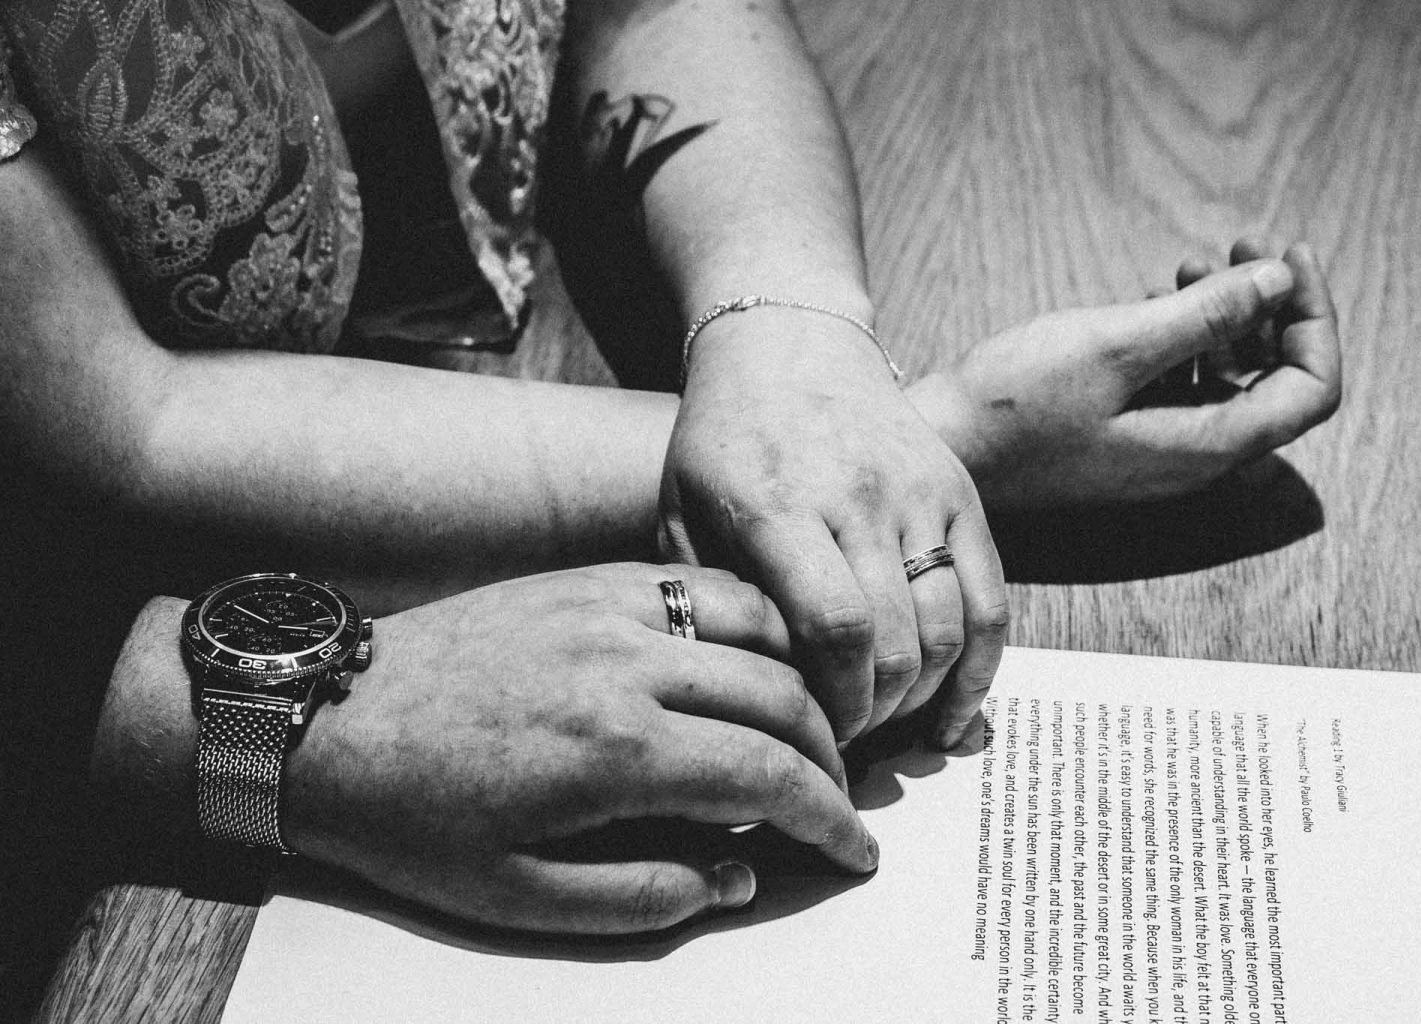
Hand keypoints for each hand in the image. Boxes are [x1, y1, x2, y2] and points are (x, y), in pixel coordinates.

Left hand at [282, 564, 876, 934]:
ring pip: (757, 629)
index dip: (828, 820)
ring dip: (804, 682)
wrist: (330, 721)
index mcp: (616, 751)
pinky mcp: (588, 582)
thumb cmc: (414, 816)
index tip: (854, 851)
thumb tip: (735, 877)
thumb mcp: (518, 896)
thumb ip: (640, 894)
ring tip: (811, 731)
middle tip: (839, 800)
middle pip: (783, 697)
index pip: (768, 777)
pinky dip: (751, 622)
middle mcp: (628, 666)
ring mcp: (610, 611)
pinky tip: (757, 658)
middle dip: (832, 757)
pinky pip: (701, 587)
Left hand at [659, 308, 1008, 748]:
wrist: (790, 342)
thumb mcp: (680, 505)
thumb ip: (702, 591)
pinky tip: (955, 714)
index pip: (831, 629)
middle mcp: (858, 501)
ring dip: (922, 699)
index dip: (832, 702)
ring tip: (887, 725)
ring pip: (948, 629)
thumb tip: (737, 687)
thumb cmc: (724, 435)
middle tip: (846, 742)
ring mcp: (919, 496)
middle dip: (873, 714)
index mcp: (780, 508)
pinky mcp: (961, 495)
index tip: (813, 737)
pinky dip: (982, 669)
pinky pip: (992, 599)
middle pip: (894, 643)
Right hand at [911, 241, 1341, 509]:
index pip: (1311, 389)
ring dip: (1225, 318)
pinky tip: (1151, 301)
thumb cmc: (1016, 404)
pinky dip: (1184, 342)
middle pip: (1277, 384)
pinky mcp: (1125, 442)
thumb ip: (1207, 316)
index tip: (1289, 255)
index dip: (1316, 318)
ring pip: (1229, 382)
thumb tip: (1281, 280)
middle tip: (1240, 244)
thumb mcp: (1115, 346)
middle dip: (1272, 309)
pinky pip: (1183, 391)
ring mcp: (1159, 454)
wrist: (941, 448)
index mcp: (1207, 446)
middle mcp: (1194, 460)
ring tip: (1190, 265)